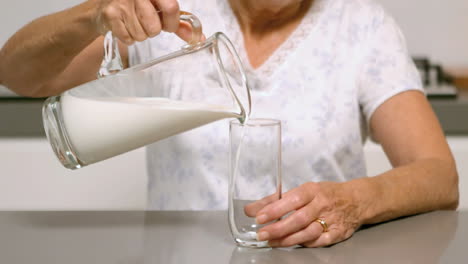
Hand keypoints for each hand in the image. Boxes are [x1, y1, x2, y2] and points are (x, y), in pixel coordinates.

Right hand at [94, 0, 191, 43]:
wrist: (107, 4)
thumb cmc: (138, 6)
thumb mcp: (160, 8)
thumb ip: (179, 23)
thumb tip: (198, 38)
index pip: (171, 8)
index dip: (172, 23)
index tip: (168, 25)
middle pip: (155, 28)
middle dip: (153, 31)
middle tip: (146, 22)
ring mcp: (122, 3)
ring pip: (141, 35)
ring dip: (140, 34)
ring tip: (134, 22)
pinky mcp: (110, 14)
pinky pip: (128, 38)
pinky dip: (128, 37)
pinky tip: (125, 25)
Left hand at [248, 182, 363, 246]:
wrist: (356, 200)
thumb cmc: (324, 194)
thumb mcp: (300, 191)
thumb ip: (274, 201)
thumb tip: (250, 209)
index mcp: (311, 191)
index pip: (291, 199)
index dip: (275, 209)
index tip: (259, 217)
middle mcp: (321, 204)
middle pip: (299, 218)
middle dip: (278, 228)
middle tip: (262, 234)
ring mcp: (331, 219)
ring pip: (309, 232)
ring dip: (289, 239)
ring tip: (273, 242)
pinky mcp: (338, 233)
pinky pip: (320, 241)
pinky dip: (307, 243)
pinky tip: (295, 244)